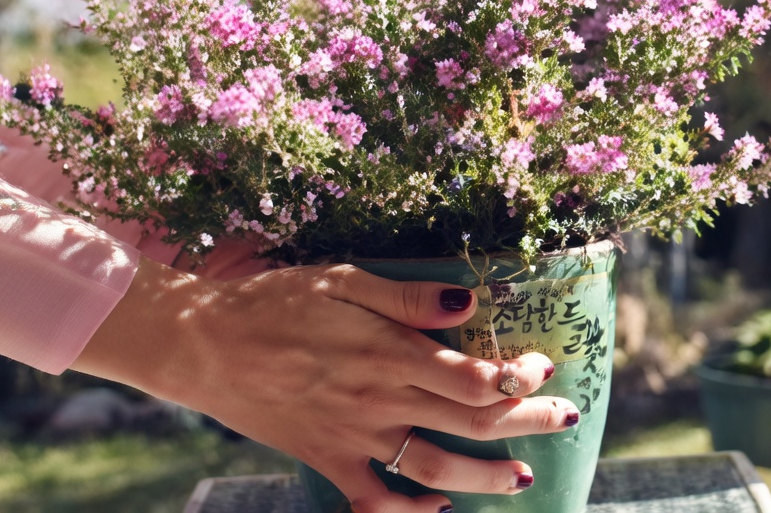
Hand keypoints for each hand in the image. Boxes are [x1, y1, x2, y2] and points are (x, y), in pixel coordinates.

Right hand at [72, 257, 579, 512]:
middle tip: (567, 418)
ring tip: (523, 479)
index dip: (518, 376)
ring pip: (433, 466)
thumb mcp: (341, 280)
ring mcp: (353, 437)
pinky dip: (407, 512)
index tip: (543, 365)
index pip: (472, 377)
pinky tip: (436, 508)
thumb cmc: (273, 302)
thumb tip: (470, 301)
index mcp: (387, 353)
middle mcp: (378, 401)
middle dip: (527, 422)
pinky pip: (372, 499)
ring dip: (484, 476)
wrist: (202, 345)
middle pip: (468, 421)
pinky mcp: (326, 458)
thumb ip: (407, 296)